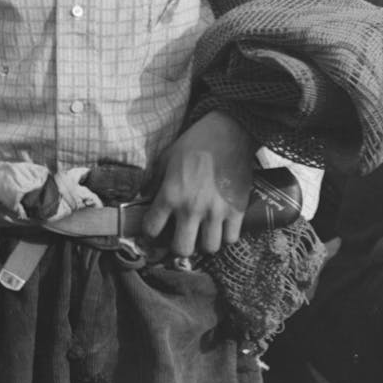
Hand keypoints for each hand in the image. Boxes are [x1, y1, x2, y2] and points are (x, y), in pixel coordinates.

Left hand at [143, 111, 255, 256]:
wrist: (228, 132)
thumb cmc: (195, 143)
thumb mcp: (166, 157)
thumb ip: (154, 181)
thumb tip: (145, 197)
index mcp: (171, 194)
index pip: (152, 229)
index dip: (150, 231)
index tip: (155, 228)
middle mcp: (192, 208)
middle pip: (182, 249)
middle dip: (179, 246)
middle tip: (181, 236)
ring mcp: (216, 211)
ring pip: (209, 247)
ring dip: (204, 242)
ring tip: (203, 231)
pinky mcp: (237, 210)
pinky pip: (231, 238)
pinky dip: (226, 235)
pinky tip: (221, 225)